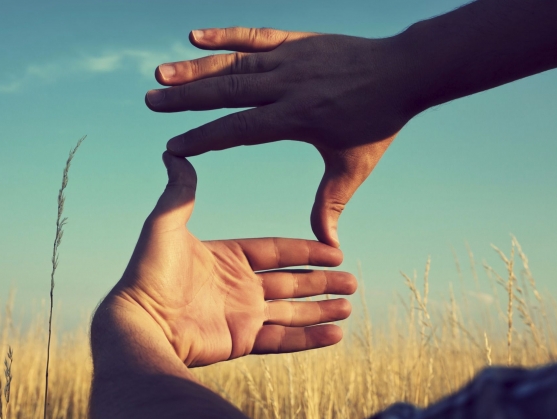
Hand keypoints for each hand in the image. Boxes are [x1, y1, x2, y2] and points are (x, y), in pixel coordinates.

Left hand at [104, 153, 356, 367]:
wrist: (141, 323)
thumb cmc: (149, 273)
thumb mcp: (165, 224)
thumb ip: (179, 192)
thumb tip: (174, 153)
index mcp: (226, 258)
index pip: (275, 251)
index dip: (305, 250)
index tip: (334, 249)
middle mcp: (236, 287)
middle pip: (290, 281)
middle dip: (321, 281)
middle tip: (352, 280)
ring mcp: (240, 316)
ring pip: (291, 311)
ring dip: (321, 309)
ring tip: (350, 306)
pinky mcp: (241, 342)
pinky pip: (283, 339)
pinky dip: (309, 338)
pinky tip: (336, 335)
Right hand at [145, 27, 415, 246]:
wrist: (406, 72)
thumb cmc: (377, 124)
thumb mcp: (353, 167)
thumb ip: (332, 204)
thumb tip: (328, 246)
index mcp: (296, 117)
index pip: (239, 129)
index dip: (204, 139)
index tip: (173, 147)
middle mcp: (286, 85)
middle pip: (226, 92)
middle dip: (185, 99)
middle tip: (150, 102)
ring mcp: (289, 59)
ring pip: (234, 62)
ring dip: (195, 68)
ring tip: (160, 73)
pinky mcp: (296, 40)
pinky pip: (255, 35)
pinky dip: (225, 34)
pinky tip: (195, 36)